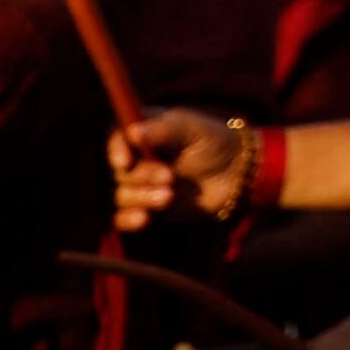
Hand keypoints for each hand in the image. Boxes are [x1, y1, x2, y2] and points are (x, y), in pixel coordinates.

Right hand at [111, 106, 250, 231]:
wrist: (234, 176)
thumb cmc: (213, 143)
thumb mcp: (193, 130)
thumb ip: (163, 130)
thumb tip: (131, 132)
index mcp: (142, 130)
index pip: (115, 136)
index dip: (115, 149)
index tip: (125, 162)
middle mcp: (134, 158)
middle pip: (117, 170)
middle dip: (141, 176)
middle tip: (169, 177)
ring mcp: (136, 184)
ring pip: (120, 195)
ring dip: (142, 197)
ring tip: (169, 196)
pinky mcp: (142, 208)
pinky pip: (121, 218)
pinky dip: (128, 219)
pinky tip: (144, 218)